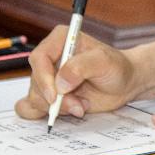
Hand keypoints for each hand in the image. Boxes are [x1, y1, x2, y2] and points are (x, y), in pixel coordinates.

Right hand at [15, 26, 144, 120]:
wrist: (124, 83)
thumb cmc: (116, 67)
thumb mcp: (104, 61)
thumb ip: (81, 67)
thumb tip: (60, 83)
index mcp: (60, 41)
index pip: (39, 58)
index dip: (43, 78)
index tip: (55, 95)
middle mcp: (50, 58)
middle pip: (36, 81)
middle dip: (55, 99)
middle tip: (78, 105)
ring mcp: (48, 78)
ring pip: (35, 97)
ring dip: (58, 108)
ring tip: (81, 105)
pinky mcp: (49, 95)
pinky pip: (31, 107)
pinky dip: (43, 114)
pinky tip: (64, 113)